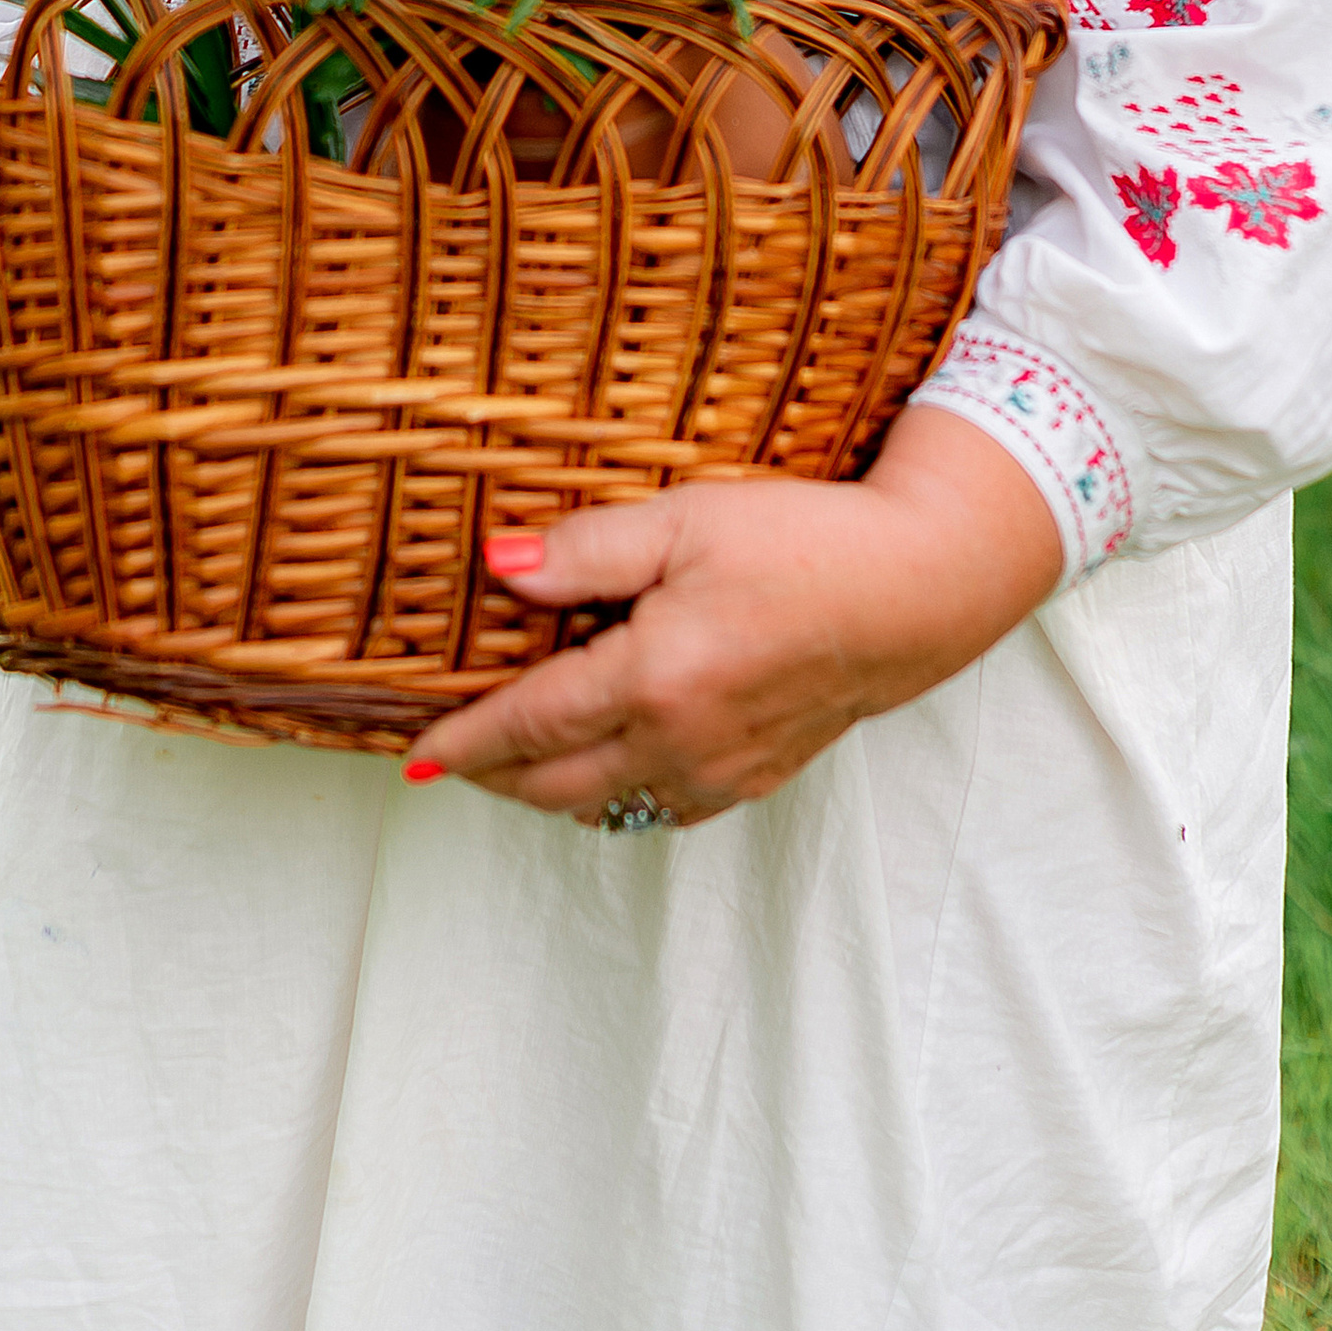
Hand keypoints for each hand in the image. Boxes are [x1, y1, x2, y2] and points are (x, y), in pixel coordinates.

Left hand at [405, 408, 1064, 825]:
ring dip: (551, 791)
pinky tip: (606, 763)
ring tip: (515, 758)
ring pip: (609, 808)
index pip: (529, 726)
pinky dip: (616, 797)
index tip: (415, 755)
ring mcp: (721, 772)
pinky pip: (662, 810)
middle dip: (494, 777)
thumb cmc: (802, 543)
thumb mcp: (684, 520)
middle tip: (449, 757)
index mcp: (653, 680)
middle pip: (556, 786)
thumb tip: (497, 567)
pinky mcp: (755, 779)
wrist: (915, 590)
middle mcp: (681, 744)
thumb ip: (584, 550)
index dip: (464, 742)